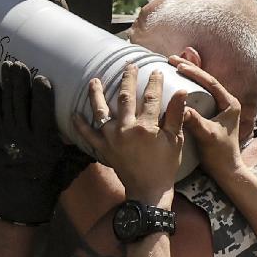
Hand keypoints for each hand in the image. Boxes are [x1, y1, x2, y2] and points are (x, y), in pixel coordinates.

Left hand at [0, 59, 68, 224]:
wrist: (20, 196)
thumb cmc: (49, 180)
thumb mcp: (68, 165)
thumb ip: (80, 147)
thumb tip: (101, 133)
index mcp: (43, 141)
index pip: (41, 114)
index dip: (41, 95)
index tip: (42, 78)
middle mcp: (24, 135)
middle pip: (21, 104)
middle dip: (20, 83)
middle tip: (20, 64)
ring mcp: (9, 133)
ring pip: (8, 103)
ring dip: (8, 83)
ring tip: (8, 64)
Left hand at [72, 62, 184, 203]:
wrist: (148, 190)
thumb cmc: (165, 166)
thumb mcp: (176, 140)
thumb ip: (176, 115)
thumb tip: (182, 91)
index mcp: (146, 126)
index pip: (150, 97)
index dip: (153, 82)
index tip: (155, 71)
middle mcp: (126, 129)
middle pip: (125, 98)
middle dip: (126, 79)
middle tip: (128, 66)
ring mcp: (112, 139)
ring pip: (101, 111)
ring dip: (96, 95)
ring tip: (94, 81)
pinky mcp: (103, 149)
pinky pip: (88, 135)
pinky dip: (80, 125)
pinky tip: (75, 114)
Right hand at [167, 58, 244, 179]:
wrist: (226, 171)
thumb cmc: (220, 155)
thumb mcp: (207, 137)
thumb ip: (196, 121)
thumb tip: (181, 108)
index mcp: (230, 104)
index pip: (211, 82)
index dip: (195, 72)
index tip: (178, 65)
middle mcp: (226, 103)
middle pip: (206, 80)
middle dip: (189, 69)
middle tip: (171, 59)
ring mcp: (218, 108)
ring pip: (202, 86)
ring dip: (187, 76)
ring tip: (171, 66)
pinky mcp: (211, 114)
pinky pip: (198, 96)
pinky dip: (186, 88)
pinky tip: (174, 85)